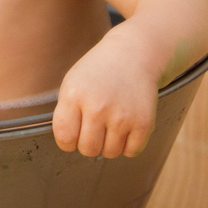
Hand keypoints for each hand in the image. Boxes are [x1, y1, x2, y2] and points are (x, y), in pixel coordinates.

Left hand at [51, 34, 157, 158]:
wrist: (133, 55)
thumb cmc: (98, 72)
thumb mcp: (72, 83)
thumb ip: (66, 113)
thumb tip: (69, 144)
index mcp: (74, 95)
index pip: (64, 137)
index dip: (67, 141)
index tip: (74, 134)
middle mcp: (97, 107)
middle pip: (88, 149)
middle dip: (89, 143)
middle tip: (95, 126)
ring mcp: (122, 116)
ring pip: (110, 153)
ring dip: (109, 143)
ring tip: (111, 122)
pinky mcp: (143, 123)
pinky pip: (131, 151)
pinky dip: (128, 144)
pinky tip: (126, 126)